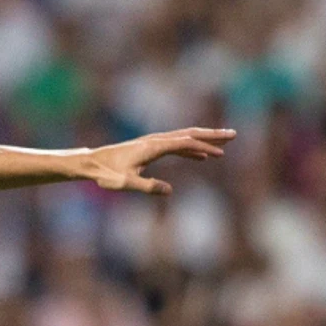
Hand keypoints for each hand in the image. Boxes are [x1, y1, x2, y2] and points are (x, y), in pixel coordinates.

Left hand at [86, 127, 234, 194]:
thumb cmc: (107, 174)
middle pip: (189, 134)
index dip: (204, 147)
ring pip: (184, 138)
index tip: (220, 154)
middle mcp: (155, 140)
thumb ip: (148, 187)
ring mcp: (153, 142)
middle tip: (234, 134)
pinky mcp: (150, 148)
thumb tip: (169, 191)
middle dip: (212, 135)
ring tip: (223, 144)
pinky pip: (175, 146)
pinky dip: (190, 149)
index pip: (185, 143)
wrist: (91, 163)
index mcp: (153, 146)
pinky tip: (199, 157)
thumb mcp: (126, 183)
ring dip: (204, 140)